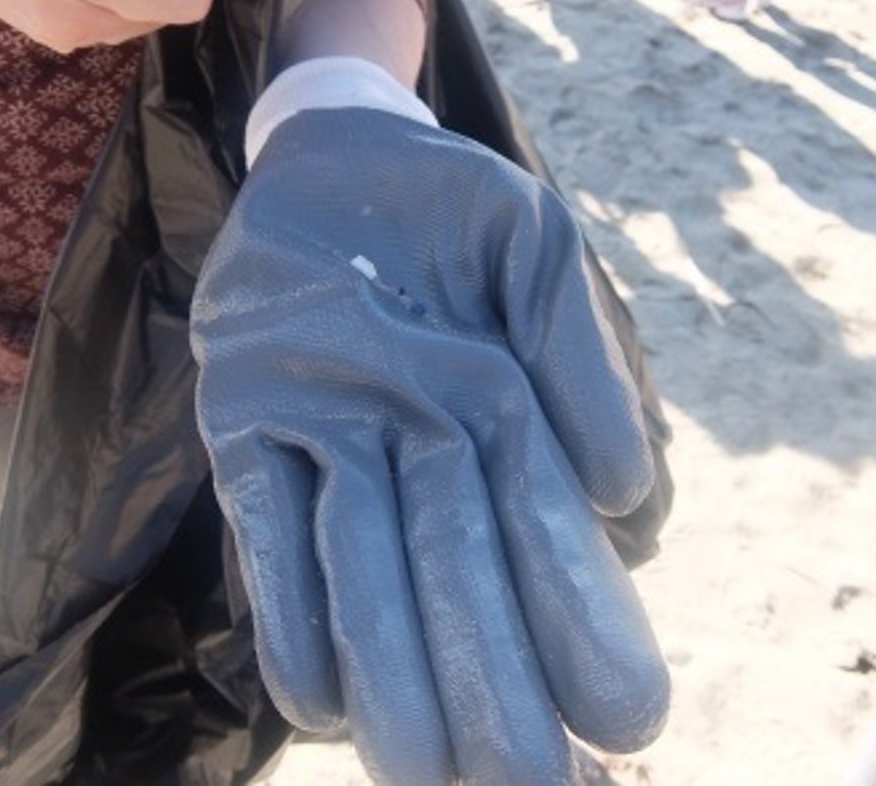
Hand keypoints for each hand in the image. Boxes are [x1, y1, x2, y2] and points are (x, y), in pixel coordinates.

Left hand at [191, 68, 668, 783]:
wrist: (336, 153)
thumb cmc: (448, 200)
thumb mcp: (532, 247)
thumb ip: (581, 351)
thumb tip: (625, 489)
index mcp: (500, 416)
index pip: (544, 536)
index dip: (580, 623)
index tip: (627, 715)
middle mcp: (414, 448)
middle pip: (457, 575)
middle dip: (492, 679)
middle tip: (527, 782)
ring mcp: (327, 441)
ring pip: (364, 571)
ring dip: (392, 668)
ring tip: (421, 769)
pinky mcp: (247, 427)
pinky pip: (266, 526)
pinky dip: (290, 607)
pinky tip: (319, 698)